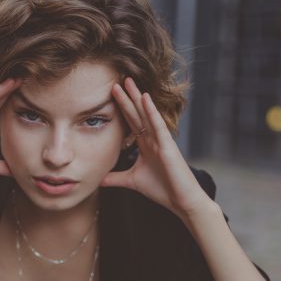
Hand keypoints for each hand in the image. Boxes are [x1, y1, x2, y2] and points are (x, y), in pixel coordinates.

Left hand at [102, 77, 213, 219]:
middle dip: (127, 97)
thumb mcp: (132, 181)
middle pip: (137, 114)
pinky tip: (144, 98)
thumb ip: (115, 178)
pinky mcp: (168, 146)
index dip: (121, 108)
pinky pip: (158, 125)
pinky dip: (151, 111)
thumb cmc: (162, 189)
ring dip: (137, 98)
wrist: (181, 201)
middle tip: (117, 80)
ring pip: (146, 115)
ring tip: (128, 81)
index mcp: (145, 145)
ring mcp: (161, 140)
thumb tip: (98, 179)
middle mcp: (153, 139)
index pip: (131, 122)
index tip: (110, 94)